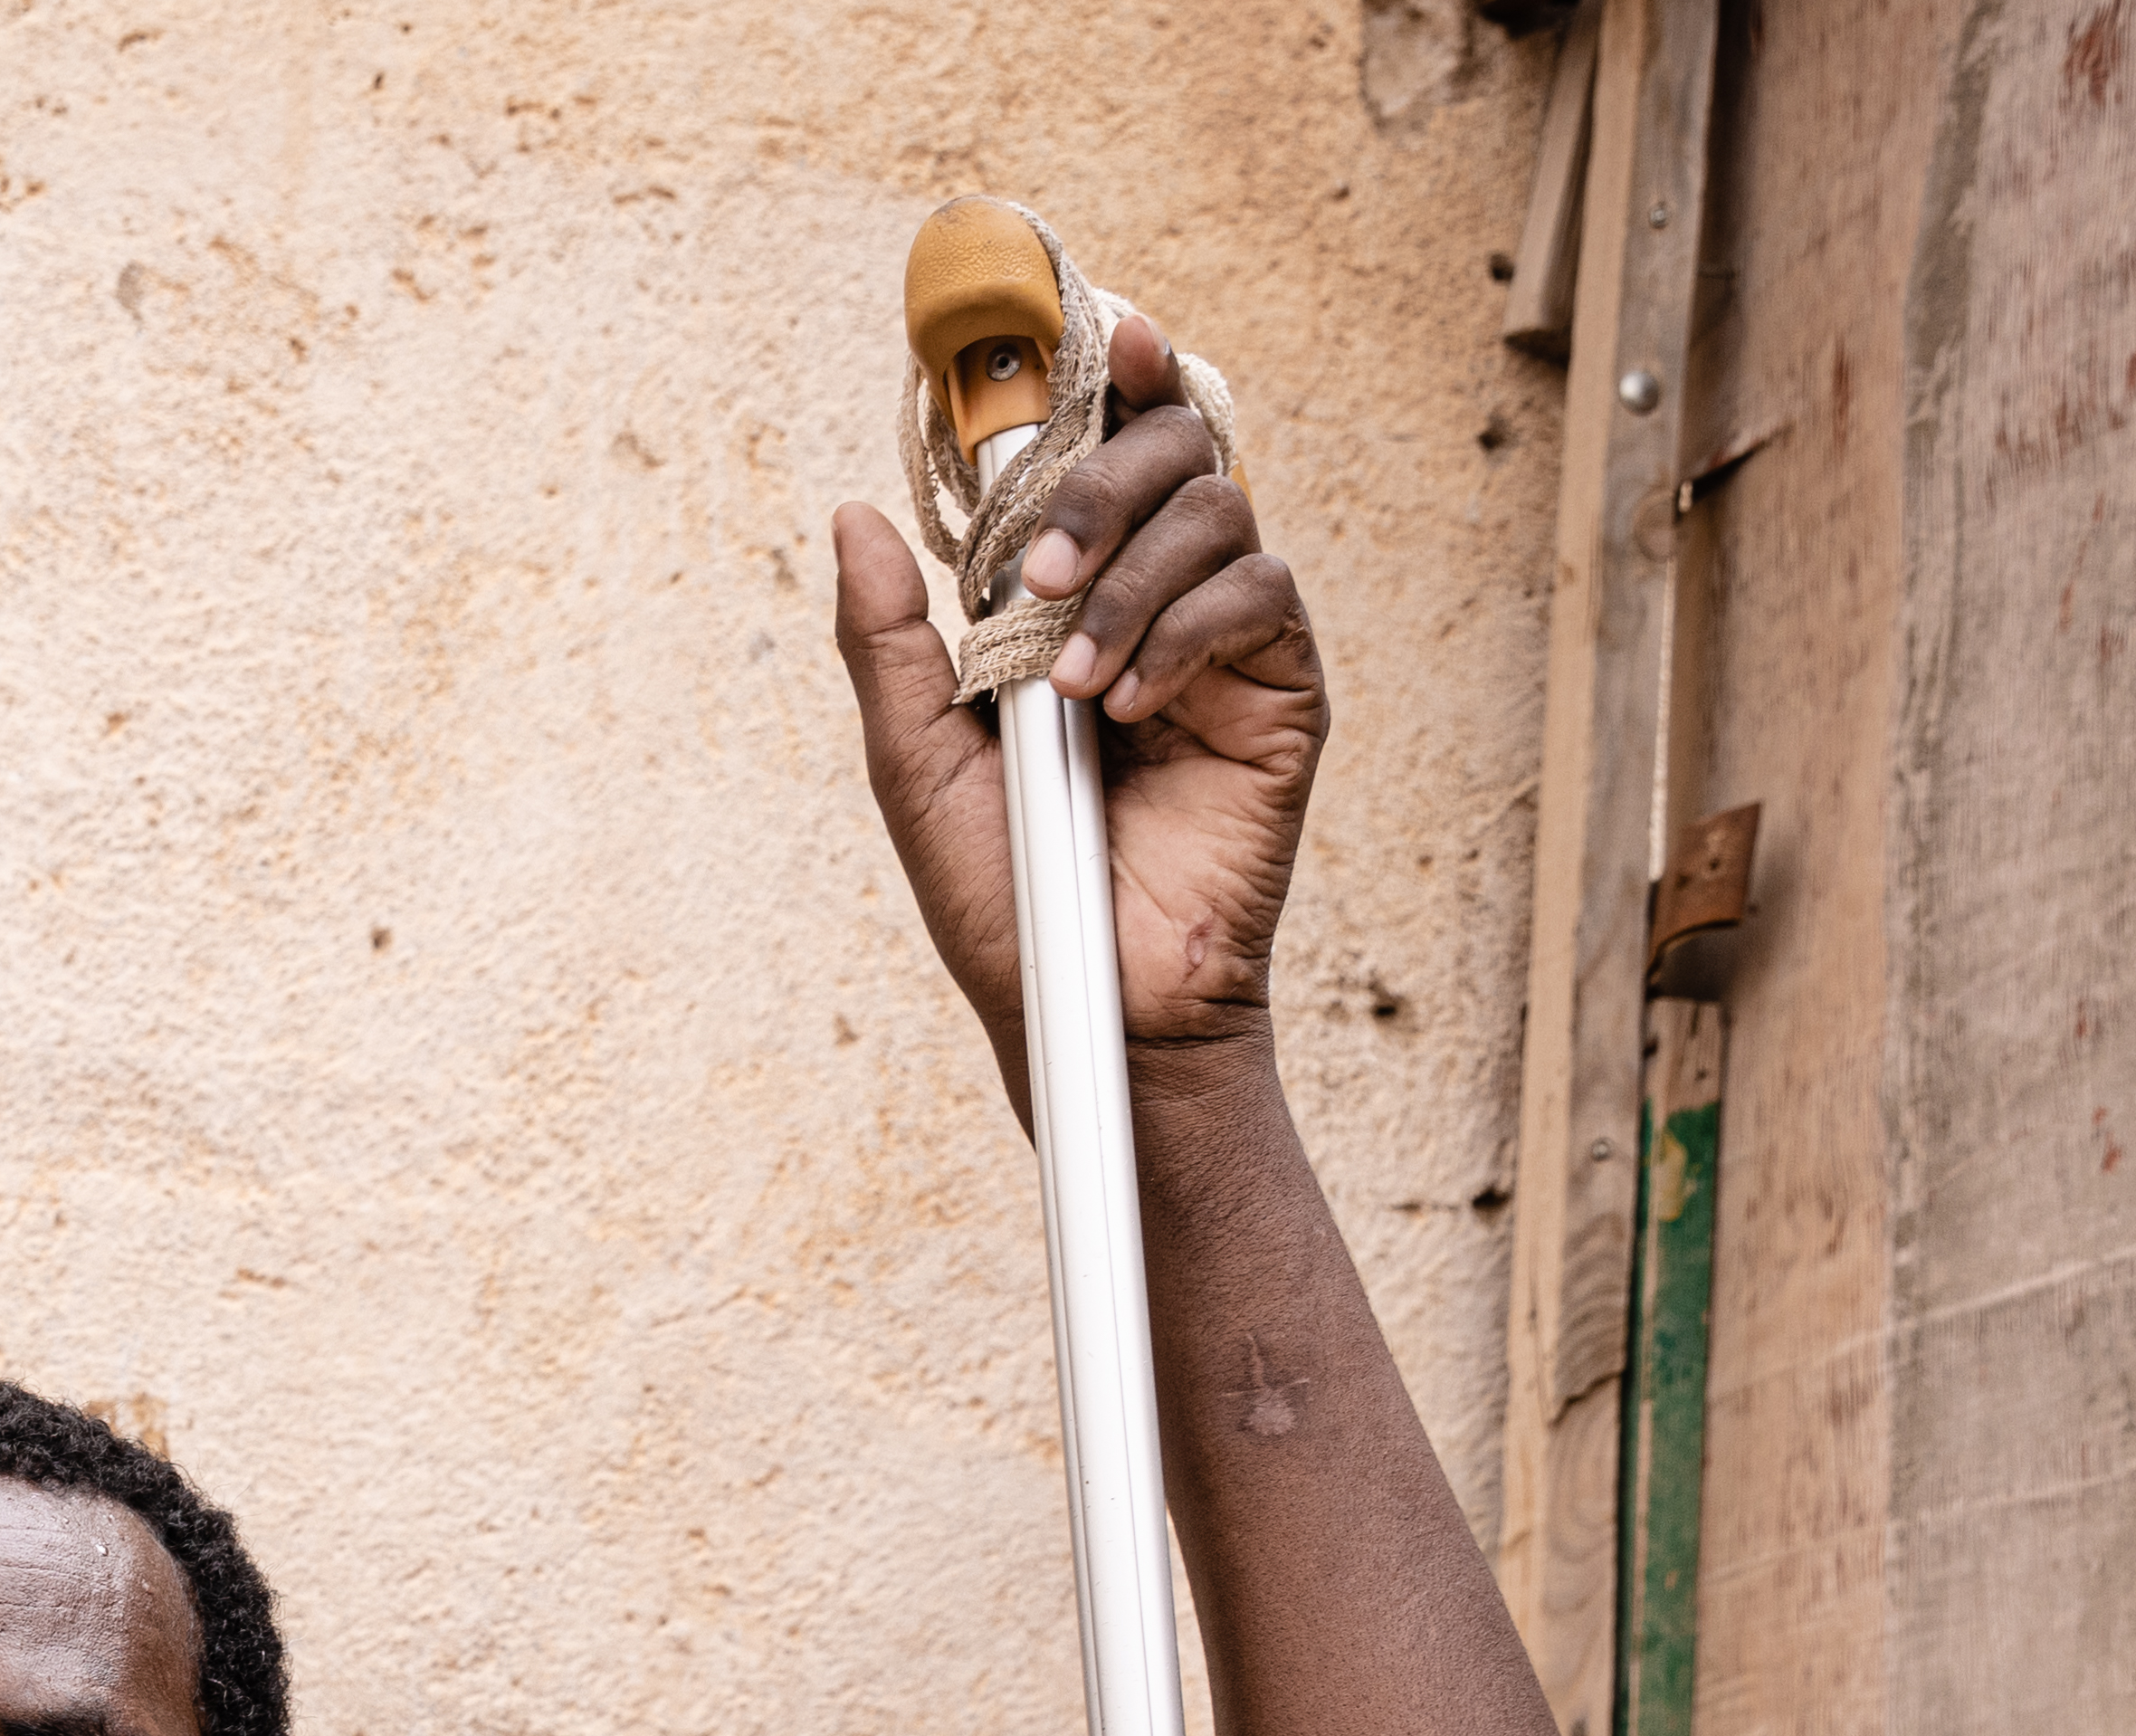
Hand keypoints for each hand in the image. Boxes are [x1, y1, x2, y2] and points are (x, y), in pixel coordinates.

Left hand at [829, 307, 1324, 1078]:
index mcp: (1067, 593)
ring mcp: (1226, 634)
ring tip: (1074, 687)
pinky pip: (1258, 592)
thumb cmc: (1003, 897)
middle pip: (1168, 444)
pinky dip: (1185, 632)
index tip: (1090, 329)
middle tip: (1032, 577)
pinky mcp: (1282, 687)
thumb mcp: (915, 760)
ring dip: (1130, 577)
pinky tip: (1131, 708)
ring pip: (1215, 505)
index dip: (1103, 368)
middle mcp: (1154, 592)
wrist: (1089, 1006)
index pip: (1100, 443)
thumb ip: (889, 640)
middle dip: (1099, 483)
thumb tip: (853, 514)